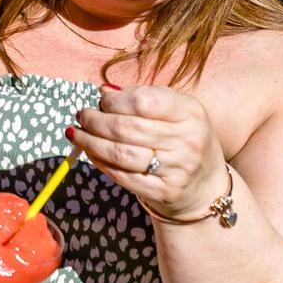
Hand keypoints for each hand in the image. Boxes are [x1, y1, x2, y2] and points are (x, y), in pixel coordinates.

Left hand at [69, 85, 224, 222]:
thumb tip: (104, 91)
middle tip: (82, 116)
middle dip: (95, 121)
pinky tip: (90, 152)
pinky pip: (122, 176)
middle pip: (126, 128)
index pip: (143, 101)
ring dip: (91, 142)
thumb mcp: (177, 112)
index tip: (101, 100)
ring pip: (120, 153)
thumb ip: (144, 98)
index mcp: (190, 112)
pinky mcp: (164, 191)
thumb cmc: (184, 140)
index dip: (115, 101)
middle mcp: (187, 140)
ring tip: (76, 133)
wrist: (206, 187)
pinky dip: (100, 162)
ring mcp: (177, 168)